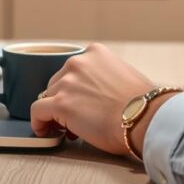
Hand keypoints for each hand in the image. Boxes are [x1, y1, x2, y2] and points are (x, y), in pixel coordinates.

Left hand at [30, 43, 163, 155]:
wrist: (145, 117)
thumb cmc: (143, 103)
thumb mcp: (125, 74)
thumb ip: (105, 77)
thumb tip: (98, 94)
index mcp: (95, 52)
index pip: (74, 70)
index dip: (75, 88)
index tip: (81, 101)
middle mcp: (78, 63)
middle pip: (57, 82)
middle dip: (64, 100)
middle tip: (75, 119)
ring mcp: (67, 83)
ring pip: (47, 97)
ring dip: (54, 113)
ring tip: (66, 129)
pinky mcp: (59, 104)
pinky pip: (37, 112)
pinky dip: (39, 122)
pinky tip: (46, 131)